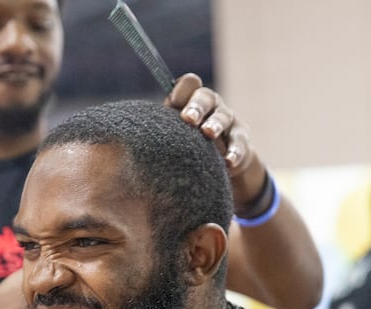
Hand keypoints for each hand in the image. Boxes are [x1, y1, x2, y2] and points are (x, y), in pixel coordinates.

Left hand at [165, 72, 265, 208]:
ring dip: (215, 124)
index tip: (172, 102)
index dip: (181, 91)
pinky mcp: (241, 138)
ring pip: (224, 117)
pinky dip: (234, 152)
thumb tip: (129, 125)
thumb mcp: (175, 131)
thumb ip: (162, 124)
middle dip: (196, 106)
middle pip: (206, 97)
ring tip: (208, 133)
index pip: (189, 85)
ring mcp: (229, 120)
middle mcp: (212, 105)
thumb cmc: (189, 141)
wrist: (221, 159)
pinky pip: (240, 143)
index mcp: (193, 98)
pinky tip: (227, 161)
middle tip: (188, 118)